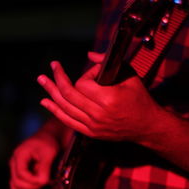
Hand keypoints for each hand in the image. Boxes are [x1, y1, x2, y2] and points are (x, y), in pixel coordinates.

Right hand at [9, 131, 58, 188]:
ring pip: (15, 187)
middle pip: (17, 182)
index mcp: (20, 155)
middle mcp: (15, 163)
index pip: (21, 173)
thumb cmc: (47, 143)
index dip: (32, 180)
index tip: (44, 180)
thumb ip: (45, 168)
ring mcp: (16, 169)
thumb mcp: (49, 152)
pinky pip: (17, 187)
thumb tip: (42, 182)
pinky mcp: (19, 174)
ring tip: (40, 187)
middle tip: (44, 183)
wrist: (47, 138)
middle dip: (32, 186)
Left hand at [36, 53, 162, 142]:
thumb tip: (88, 55)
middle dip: (58, 78)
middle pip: (69, 94)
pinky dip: (55, 110)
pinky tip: (45, 101)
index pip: (83, 84)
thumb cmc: (140, 99)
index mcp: (109, 99)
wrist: (147, 126)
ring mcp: (93, 126)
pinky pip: (68, 121)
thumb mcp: (129, 76)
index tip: (95, 73)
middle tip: (53, 66)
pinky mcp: (91, 133)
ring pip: (65, 107)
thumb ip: (108, 64)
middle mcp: (98, 114)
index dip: (86, 75)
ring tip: (41, 80)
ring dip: (51, 92)